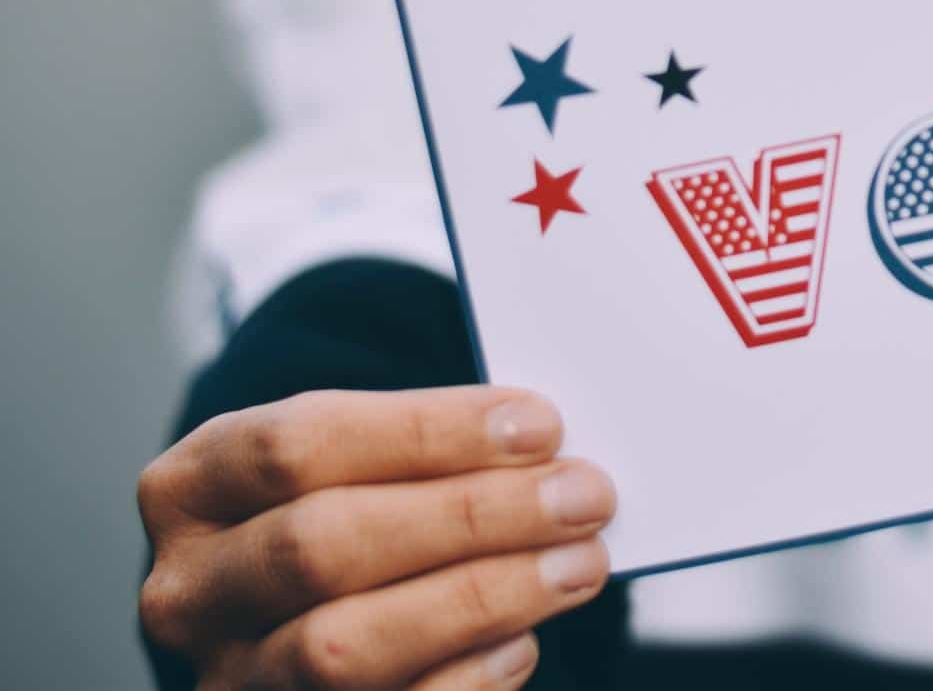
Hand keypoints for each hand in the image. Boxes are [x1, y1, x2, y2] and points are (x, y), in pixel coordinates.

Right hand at [138, 387, 614, 688]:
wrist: (304, 611)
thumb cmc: (351, 510)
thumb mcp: (353, 462)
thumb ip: (423, 449)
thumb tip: (541, 449)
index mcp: (190, 488)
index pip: (297, 445)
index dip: (426, 432)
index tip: (538, 426)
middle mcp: (190, 590)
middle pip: (322, 544)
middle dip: (470, 515)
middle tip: (582, 494)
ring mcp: (227, 678)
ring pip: (344, 645)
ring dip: (482, 597)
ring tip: (579, 563)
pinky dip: (464, 680)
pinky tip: (525, 641)